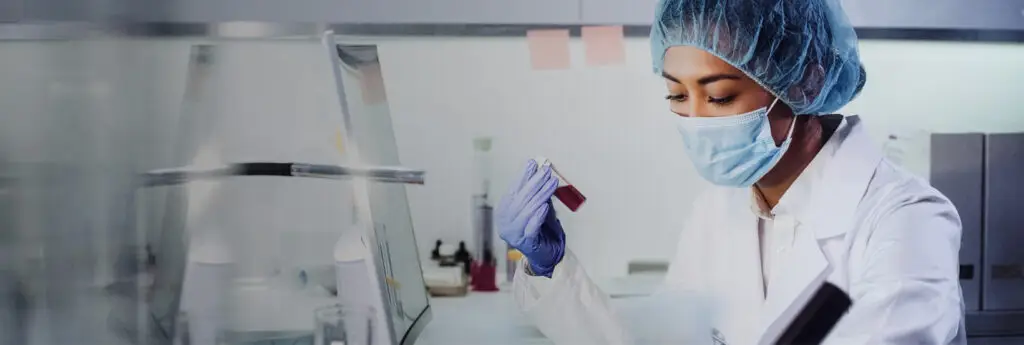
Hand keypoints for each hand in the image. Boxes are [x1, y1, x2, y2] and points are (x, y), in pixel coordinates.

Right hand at [497, 160, 565, 276]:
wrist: (544, 254)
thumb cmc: (540, 229)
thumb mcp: (537, 207)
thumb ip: (536, 192)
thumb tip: (540, 170)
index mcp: (504, 211)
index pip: (513, 189)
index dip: (524, 176)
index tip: (533, 164)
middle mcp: (505, 222)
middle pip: (521, 198)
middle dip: (535, 182)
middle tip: (546, 170)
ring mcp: (513, 233)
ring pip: (527, 210)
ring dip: (541, 194)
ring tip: (551, 183)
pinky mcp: (525, 243)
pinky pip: (531, 227)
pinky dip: (538, 215)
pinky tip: (545, 205)